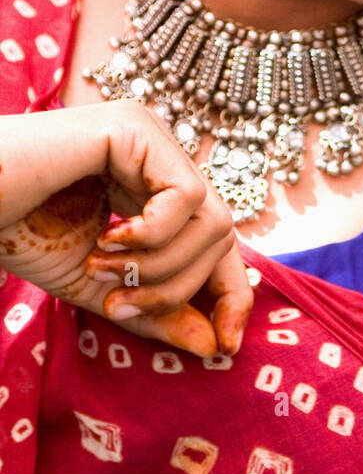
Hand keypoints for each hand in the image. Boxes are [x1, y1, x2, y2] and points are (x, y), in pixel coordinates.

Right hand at [0, 100, 254, 357]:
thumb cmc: (15, 230)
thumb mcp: (97, 286)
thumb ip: (154, 310)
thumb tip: (214, 346)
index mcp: (152, 186)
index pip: (217, 241)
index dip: (230, 295)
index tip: (222, 346)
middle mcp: (160, 154)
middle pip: (222, 236)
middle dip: (181, 289)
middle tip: (121, 306)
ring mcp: (151, 136)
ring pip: (213, 220)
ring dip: (161, 267)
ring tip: (103, 270)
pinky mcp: (136, 127)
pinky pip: (187, 197)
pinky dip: (153, 235)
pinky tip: (106, 239)